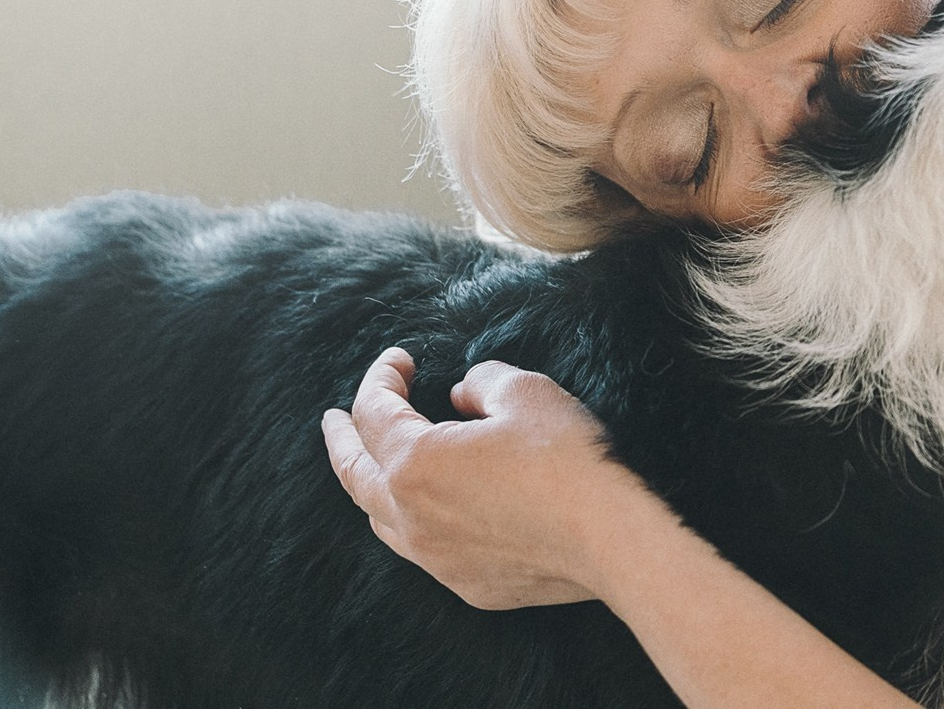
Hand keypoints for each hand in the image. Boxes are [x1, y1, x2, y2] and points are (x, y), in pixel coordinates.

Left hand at [322, 348, 655, 609]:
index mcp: (415, 463)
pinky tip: (430, 509)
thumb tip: (461, 395)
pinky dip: (411, 519)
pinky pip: (420, 548)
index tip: (399, 359)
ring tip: (373, 464)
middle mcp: (411, 517)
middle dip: (341, 437)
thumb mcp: (525, 392)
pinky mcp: (466, 584)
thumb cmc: (566, 459)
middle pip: (354, 472)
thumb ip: (481, 382)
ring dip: (371, 483)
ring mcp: (435, 557)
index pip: (376, 412)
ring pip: (380, 518)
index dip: (382, 378)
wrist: (610, 538)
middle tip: (333, 417)